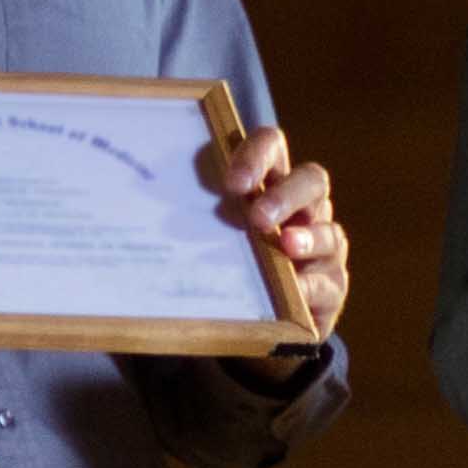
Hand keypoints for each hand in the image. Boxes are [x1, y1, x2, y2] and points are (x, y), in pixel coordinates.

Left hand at [199, 116, 354, 347]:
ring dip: (308, 237)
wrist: (254, 321)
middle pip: (312, 180)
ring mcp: (323, 246)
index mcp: (270, 183)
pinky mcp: (332, 286)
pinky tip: (295, 290)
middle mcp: (304, 208)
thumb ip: (189, 217)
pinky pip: (329, 282)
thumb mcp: (205, 236)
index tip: (232, 183)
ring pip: (329, 231)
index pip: (271, 147)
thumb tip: (136, 204)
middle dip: (285, 195)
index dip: (257, 156)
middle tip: (257, 217)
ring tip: (286, 246)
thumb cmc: (223, 265)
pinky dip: (311, 284)